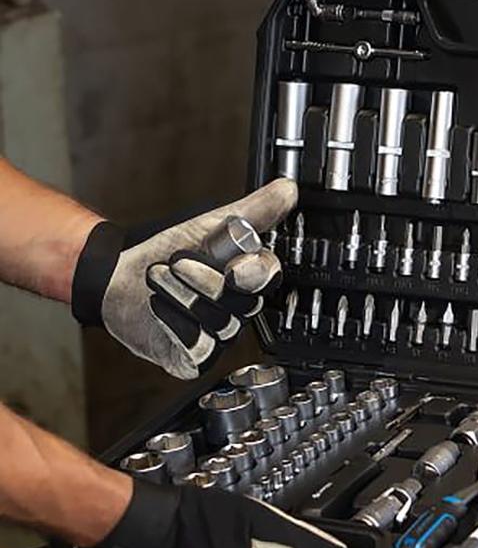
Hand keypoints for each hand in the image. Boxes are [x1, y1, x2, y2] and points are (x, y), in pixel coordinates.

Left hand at [71, 180, 295, 379]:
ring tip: (159, 276)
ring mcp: (218, 336)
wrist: (119, 278)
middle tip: (178, 261)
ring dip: (182, 295)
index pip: (269, 278)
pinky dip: (173, 320)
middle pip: (241, 303)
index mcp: (248, 278)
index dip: (254, 273)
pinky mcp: (195, 357)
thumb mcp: (211, 224)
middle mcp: (238, 309)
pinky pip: (197, 346)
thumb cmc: (166, 252)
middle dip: (204, 278)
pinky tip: (157, 304)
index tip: (234, 266)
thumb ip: (254, 210)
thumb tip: (288, 190)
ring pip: (218, 323)